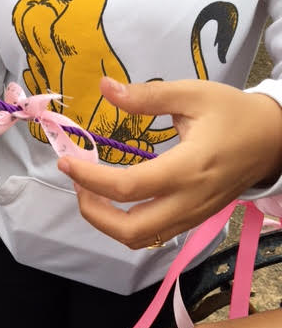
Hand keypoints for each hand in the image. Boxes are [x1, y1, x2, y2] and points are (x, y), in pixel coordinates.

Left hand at [57, 77, 281, 248]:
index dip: (89, 178)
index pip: (127, 187)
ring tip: (92, 191)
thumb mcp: (193, 94)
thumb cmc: (234, 114)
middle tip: (78, 184)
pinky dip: (125, 224)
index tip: (66, 162)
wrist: (273, 142)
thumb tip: (104, 88)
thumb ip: (146, 96)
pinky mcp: (192, 221)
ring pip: (139, 239)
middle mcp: (187, 202)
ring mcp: (191, 217)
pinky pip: (152, 235)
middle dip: (93, 213)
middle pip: (130, 230)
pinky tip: (115, 199)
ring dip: (107, 222)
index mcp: (187, 168)